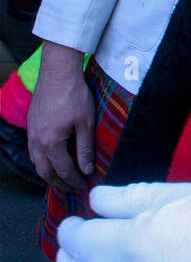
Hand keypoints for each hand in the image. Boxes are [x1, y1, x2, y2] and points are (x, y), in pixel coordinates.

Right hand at [28, 43, 93, 191]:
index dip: (75, 181)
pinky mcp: (31, 124)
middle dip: (60, 183)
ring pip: (37, 162)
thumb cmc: (75, 95)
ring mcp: (31, 133)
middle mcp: (37, 141)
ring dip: (49, 174)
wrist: (58, 71)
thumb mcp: (86, 123)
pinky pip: (33, 151)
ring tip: (61, 179)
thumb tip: (88, 170)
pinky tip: (50, 160)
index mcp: (51, 143)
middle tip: (72, 189)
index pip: (64, 170)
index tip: (85, 186)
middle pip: (46, 172)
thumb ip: (85, 149)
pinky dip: (42, 161)